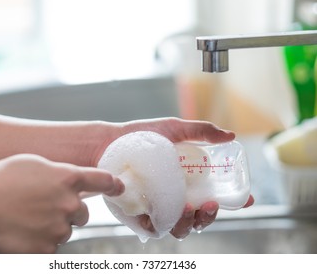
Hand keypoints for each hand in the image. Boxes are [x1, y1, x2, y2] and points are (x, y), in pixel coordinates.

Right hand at [0, 154, 123, 252]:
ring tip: (27, 219)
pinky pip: (51, 247)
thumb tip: (66, 179)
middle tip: (44, 208)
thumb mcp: (32, 163)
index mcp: (68, 178)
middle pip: (82, 213)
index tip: (119, 187)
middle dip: (69, 212)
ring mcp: (60, 228)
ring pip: (65, 231)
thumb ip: (56, 172)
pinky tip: (24, 233)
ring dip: (53, 227)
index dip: (113, 184)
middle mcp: (70, 204)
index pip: (103, 180)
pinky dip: (41, 242)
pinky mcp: (48, 249)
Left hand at [98, 118, 254, 238]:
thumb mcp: (174, 129)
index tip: (247, 199)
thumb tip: (230, 134)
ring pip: (182, 228)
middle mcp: (176, 197)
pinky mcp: (141, 214)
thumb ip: (201, 131)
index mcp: (188, 182)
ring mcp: (159, 207)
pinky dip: (164, 226)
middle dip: (210, 216)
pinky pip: (155, 228)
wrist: (111, 142)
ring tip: (187, 207)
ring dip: (190, 223)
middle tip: (209, 204)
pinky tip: (167, 214)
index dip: (235, 202)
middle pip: (201, 217)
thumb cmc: (143, 135)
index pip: (215, 196)